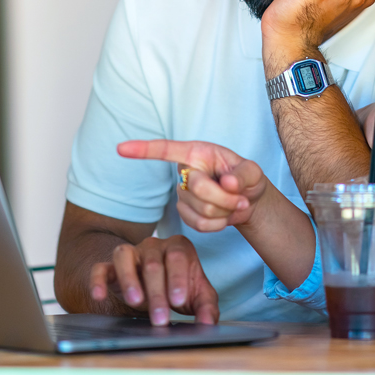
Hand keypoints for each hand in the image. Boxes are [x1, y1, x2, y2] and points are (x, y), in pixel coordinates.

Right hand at [88, 234, 217, 325]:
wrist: (157, 286)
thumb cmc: (179, 288)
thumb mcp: (198, 296)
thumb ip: (207, 307)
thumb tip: (208, 324)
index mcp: (178, 247)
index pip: (178, 257)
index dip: (178, 279)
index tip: (178, 301)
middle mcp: (154, 244)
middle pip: (153, 263)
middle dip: (157, 292)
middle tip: (160, 318)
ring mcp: (132, 253)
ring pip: (125, 257)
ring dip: (129, 280)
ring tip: (135, 301)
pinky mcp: (111, 266)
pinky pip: (101, 267)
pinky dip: (98, 280)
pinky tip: (99, 295)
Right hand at [118, 139, 268, 231]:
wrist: (248, 202)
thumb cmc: (247, 180)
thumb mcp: (253, 172)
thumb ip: (243, 175)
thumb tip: (226, 182)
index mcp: (196, 153)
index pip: (166, 150)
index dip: (143, 150)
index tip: (120, 148)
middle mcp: (186, 172)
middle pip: (198, 188)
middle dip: (224, 197)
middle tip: (240, 197)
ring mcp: (183, 195)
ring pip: (201, 210)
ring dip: (225, 211)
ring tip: (236, 203)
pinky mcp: (186, 215)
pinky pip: (200, 225)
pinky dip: (220, 225)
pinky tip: (226, 217)